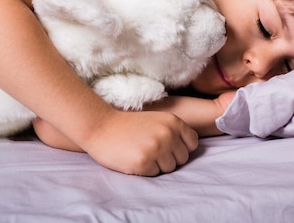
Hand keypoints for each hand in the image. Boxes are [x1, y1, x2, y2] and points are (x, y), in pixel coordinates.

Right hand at [34, 109, 197, 175]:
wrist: (100, 126)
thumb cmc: (128, 125)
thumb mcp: (157, 120)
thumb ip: (174, 131)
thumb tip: (190, 150)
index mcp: (173, 122)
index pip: (192, 144)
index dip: (181, 148)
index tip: (168, 147)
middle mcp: (168, 134)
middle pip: (182, 158)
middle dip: (169, 158)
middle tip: (151, 150)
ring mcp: (157, 148)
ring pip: (169, 168)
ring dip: (157, 165)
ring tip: (142, 153)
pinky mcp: (144, 162)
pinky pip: (154, 174)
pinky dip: (146, 170)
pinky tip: (134, 158)